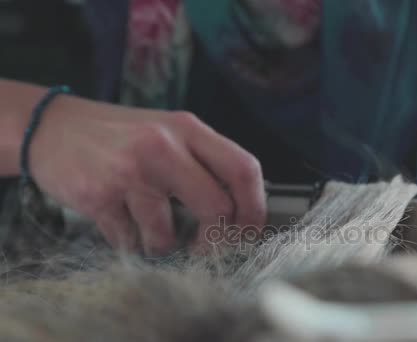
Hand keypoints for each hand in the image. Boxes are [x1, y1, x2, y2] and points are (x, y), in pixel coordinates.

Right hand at [28, 96, 265, 254]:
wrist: (52, 127)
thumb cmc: (120, 136)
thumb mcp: (168, 132)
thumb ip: (203, 162)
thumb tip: (240, 211)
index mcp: (188, 129)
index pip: (244, 169)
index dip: (254, 208)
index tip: (247, 231)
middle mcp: (163, 147)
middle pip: (216, 209)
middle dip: (214, 241)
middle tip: (202, 248)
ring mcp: (130, 172)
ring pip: (168, 236)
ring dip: (162, 246)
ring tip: (149, 229)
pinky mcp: (98, 196)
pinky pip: (128, 242)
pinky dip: (129, 243)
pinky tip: (120, 221)